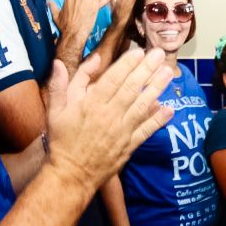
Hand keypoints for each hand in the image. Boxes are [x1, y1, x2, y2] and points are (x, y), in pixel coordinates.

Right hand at [45, 48, 174, 191]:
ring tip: (168, 72)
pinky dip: (159, 119)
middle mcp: (109, 115)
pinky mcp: (130, 144)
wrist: (71, 174)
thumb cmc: (62, 139)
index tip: (139, 52)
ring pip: (142, 105)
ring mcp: (122, 130)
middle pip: (131, 88)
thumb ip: (59, 84)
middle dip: (147, 69)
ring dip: (157, 88)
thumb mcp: (55, 110)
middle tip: (159, 54)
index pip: (112, 80)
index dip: (127, 65)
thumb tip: (61, 62)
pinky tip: (170, 108)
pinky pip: (147, 129)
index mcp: (90, 105)